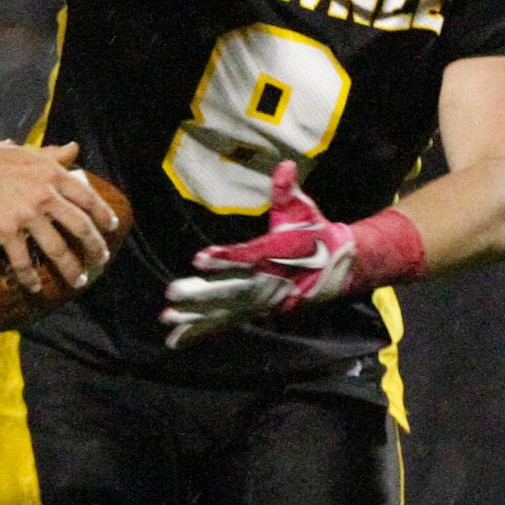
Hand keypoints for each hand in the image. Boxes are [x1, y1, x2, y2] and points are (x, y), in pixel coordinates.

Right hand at [0, 141, 118, 293]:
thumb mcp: (26, 152)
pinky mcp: (8, 233)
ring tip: (79, 281)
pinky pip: (23, 260)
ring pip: (57, 249)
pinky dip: (30, 277)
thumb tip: (74, 148)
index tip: (112, 226)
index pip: (87, 196)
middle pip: (79, 226)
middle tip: (102, 259)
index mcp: (51, 175)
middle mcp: (45, 197)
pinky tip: (36, 287)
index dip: (103, 213)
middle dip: (95, 245)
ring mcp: (28, 216)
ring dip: (71, 268)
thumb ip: (52, 154)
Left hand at [161, 161, 357, 347]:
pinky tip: (178, 339)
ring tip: (167, 319)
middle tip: (171, 293)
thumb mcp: (302, 210)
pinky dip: (202, 330)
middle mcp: (266, 283)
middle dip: (201, 294)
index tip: (199, 258)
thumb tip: (286, 165)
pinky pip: (226, 322)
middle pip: (230, 289)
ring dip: (195, 317)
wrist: (337, 269)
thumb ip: (287, 191)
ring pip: (225, 311)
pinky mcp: (256, 311)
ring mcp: (261, 301)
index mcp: (275, 256)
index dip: (224, 258)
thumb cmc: (313, 235)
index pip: (247, 257)